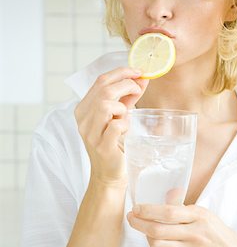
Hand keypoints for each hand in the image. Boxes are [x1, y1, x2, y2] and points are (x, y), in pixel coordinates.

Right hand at [75, 67, 148, 184]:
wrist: (110, 174)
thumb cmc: (116, 143)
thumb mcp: (120, 115)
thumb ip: (129, 97)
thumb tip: (143, 78)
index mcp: (84, 108)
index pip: (100, 80)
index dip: (121, 72)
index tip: (138, 71)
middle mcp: (83, 119)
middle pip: (104, 89)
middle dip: (126, 85)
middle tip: (138, 90)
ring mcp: (90, 133)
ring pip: (105, 105)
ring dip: (122, 106)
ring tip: (125, 116)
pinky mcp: (102, 147)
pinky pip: (116, 126)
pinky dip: (125, 124)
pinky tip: (125, 131)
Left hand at [127, 204, 236, 246]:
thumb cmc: (219, 236)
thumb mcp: (206, 215)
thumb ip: (185, 207)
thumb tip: (167, 195)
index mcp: (199, 216)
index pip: (168, 212)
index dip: (148, 210)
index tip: (137, 208)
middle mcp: (194, 233)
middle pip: (158, 229)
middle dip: (139, 223)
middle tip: (131, 218)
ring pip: (158, 245)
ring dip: (147, 239)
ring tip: (147, 233)